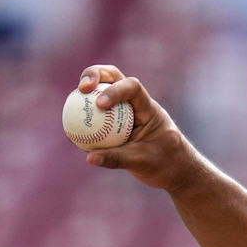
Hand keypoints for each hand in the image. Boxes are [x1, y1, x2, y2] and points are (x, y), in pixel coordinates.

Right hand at [76, 65, 202, 191]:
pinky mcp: (116, 121)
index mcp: (149, 109)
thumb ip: (117, 159)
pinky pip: (98, 113)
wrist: (176, 171)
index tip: (100, 105)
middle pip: (114, 77)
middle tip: (81, 88)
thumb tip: (89, 158)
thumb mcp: (142, 162)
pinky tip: (70, 125)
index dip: (115, 90)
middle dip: (95, 75)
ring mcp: (125, 111)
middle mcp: (136, 104)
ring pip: (103, 91)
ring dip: (86, 92)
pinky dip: (85, 114)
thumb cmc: (166, 164)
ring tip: (70, 104)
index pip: (133, 87)